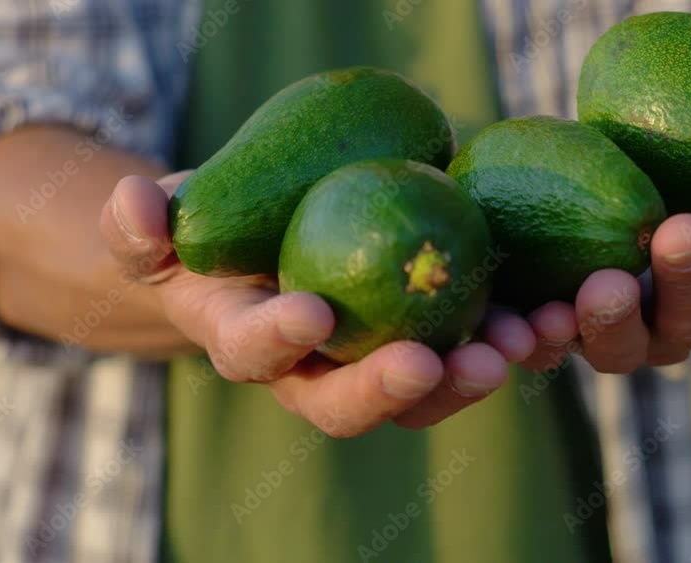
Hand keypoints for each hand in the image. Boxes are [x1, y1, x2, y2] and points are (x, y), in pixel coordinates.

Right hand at [100, 173, 539, 436]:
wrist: (259, 254)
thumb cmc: (204, 239)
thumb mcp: (160, 229)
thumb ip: (137, 224)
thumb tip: (137, 205)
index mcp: (248, 347)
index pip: (255, 356)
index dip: (278, 341)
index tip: (312, 314)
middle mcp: (312, 373)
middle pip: (349, 404)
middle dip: (392, 391)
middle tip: (437, 364)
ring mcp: (372, 364)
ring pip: (421, 391)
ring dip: (471, 375)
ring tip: (521, 343)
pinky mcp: (424, 341)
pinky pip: (467, 350)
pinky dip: (510, 338)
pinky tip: (552, 312)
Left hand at [519, 149, 690, 373]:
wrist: (552, 204)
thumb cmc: (632, 170)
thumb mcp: (662, 159)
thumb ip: (684, 152)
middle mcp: (681, 322)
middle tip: (682, 232)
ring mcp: (619, 343)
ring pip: (625, 349)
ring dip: (613, 319)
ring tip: (602, 287)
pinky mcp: (556, 349)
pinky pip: (548, 356)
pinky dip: (537, 341)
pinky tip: (526, 324)